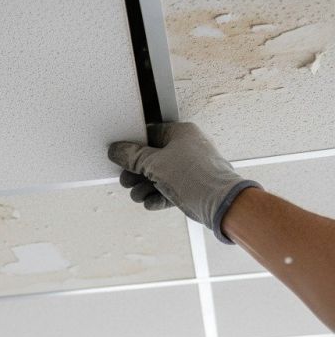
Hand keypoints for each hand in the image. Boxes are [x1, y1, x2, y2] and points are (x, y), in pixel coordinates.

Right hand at [108, 122, 261, 243]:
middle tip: (127, 180)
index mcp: (181, 133)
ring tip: (138, 195)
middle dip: (137, 172)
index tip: (121, 156)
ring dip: (144, 187)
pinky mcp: (191, 187)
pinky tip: (151, 202)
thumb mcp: (154, 163)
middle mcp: (187, 148)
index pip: (150, 134)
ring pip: (159, 175)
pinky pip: (168, 189)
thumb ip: (132, 156)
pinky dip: (157, 196)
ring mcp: (190, 169)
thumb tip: (117, 151)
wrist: (219, 203)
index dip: (132, 146)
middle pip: (152, 157)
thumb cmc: (196, 176)